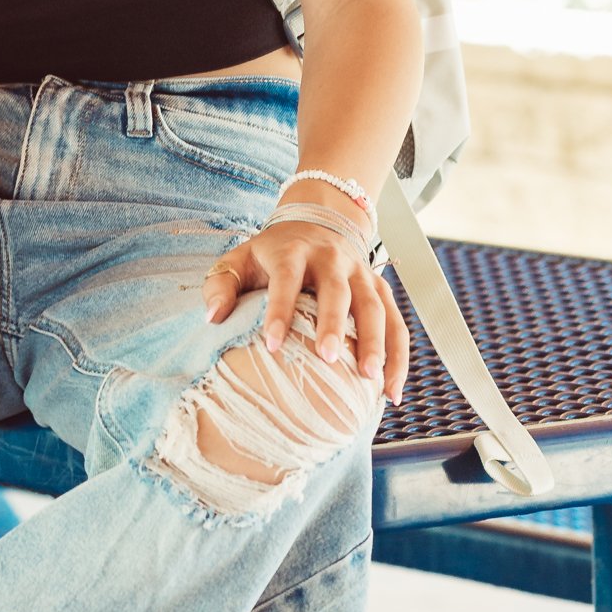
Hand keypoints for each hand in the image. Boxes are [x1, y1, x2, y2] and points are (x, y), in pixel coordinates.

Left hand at [202, 219, 410, 402]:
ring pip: (374, 306)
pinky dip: (399, 356)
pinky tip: (391, 389)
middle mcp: (332, 259)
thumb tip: (213, 318)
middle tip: (329, 359)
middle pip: (338, 290)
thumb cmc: (272, 254)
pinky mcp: (380, 289)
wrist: (317, 222)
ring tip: (371, 379)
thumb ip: (221, 285)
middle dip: (335, 323)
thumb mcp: (240, 258)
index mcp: (293, 252)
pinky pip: (396, 322)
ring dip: (376, 342)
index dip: (281, 310)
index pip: (287, 279)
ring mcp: (361, 273)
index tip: (274, 346)